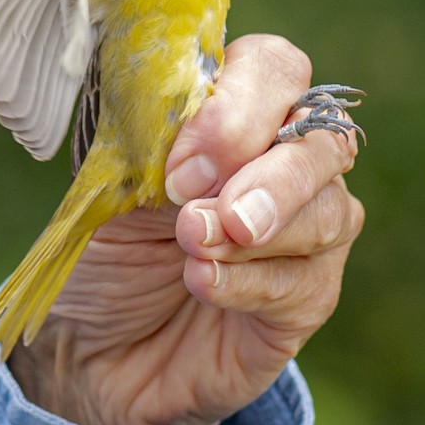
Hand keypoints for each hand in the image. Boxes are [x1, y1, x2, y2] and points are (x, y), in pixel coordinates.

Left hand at [7, 34, 363, 424]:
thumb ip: (150, 142)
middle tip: (196, 211)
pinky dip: (249, 282)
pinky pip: (305, 281)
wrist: (95, 353)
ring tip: (191, 248)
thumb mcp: (112, 185)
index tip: (181, 165)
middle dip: (268, 174)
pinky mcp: (310, 300)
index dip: (240, 106)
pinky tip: (202, 283)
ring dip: (257, 229)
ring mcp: (308, 232)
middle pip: (324, 139)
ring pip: (330, 211)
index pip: (276, 71)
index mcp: (239, 113)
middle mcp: (287, 162)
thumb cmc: (109, 253)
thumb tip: (186, 125)